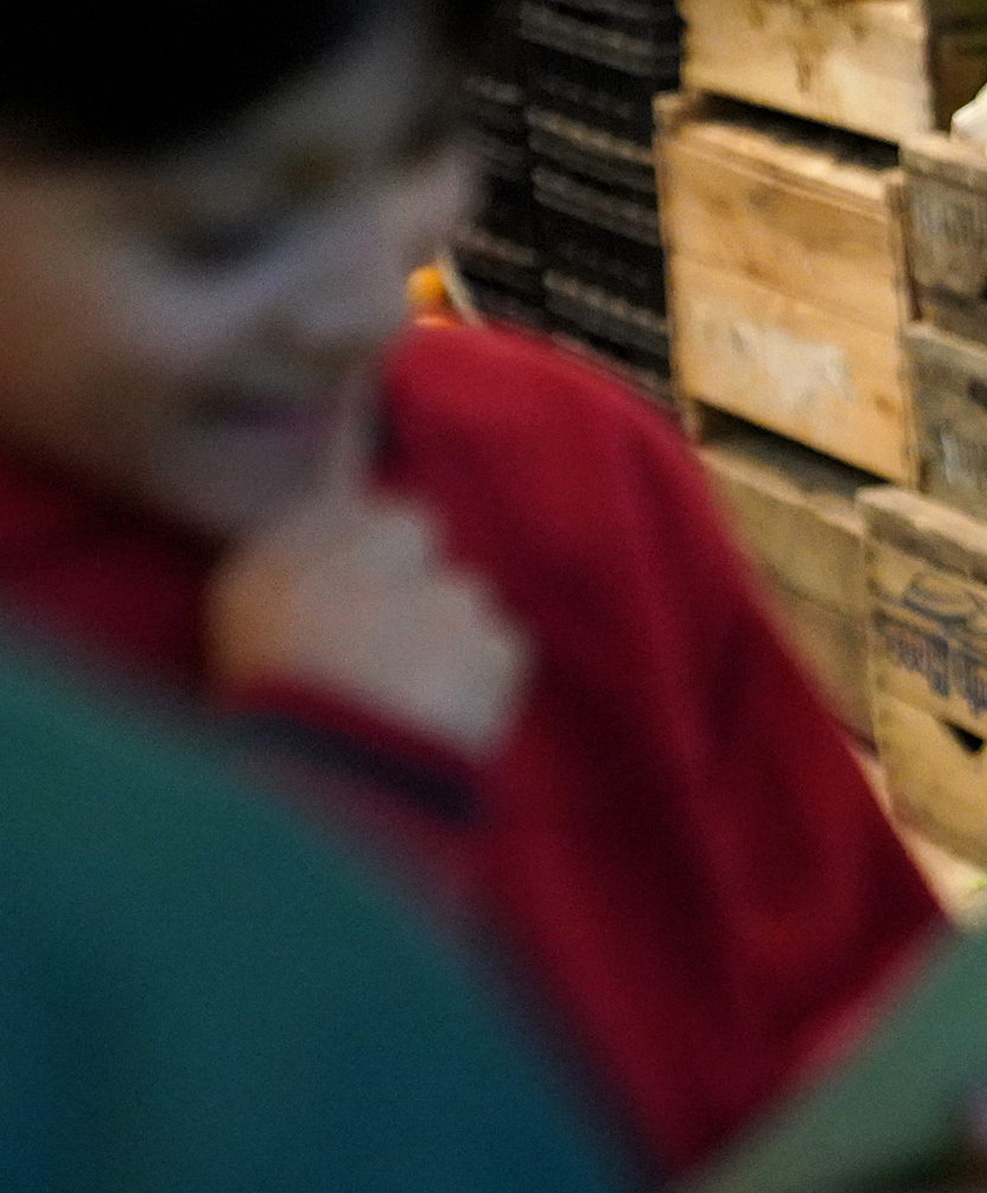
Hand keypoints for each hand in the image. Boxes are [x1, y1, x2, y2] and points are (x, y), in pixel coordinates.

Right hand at [207, 377, 529, 755]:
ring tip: (411, 691)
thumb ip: (299, 534)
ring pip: (466, 594)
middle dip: (417, 575)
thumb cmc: (279, 701)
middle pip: (420, 530)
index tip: (373, 384)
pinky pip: (503, 645)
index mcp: (302, 537)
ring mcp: (442, 591)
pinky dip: (486, 676)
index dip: (364, 431)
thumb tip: (348, 451)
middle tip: (388, 642)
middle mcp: (373, 547)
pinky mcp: (493, 641)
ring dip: (453, 634)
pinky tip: (445, 711)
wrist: (330, 782)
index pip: (348, 455)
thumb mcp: (251, 601)